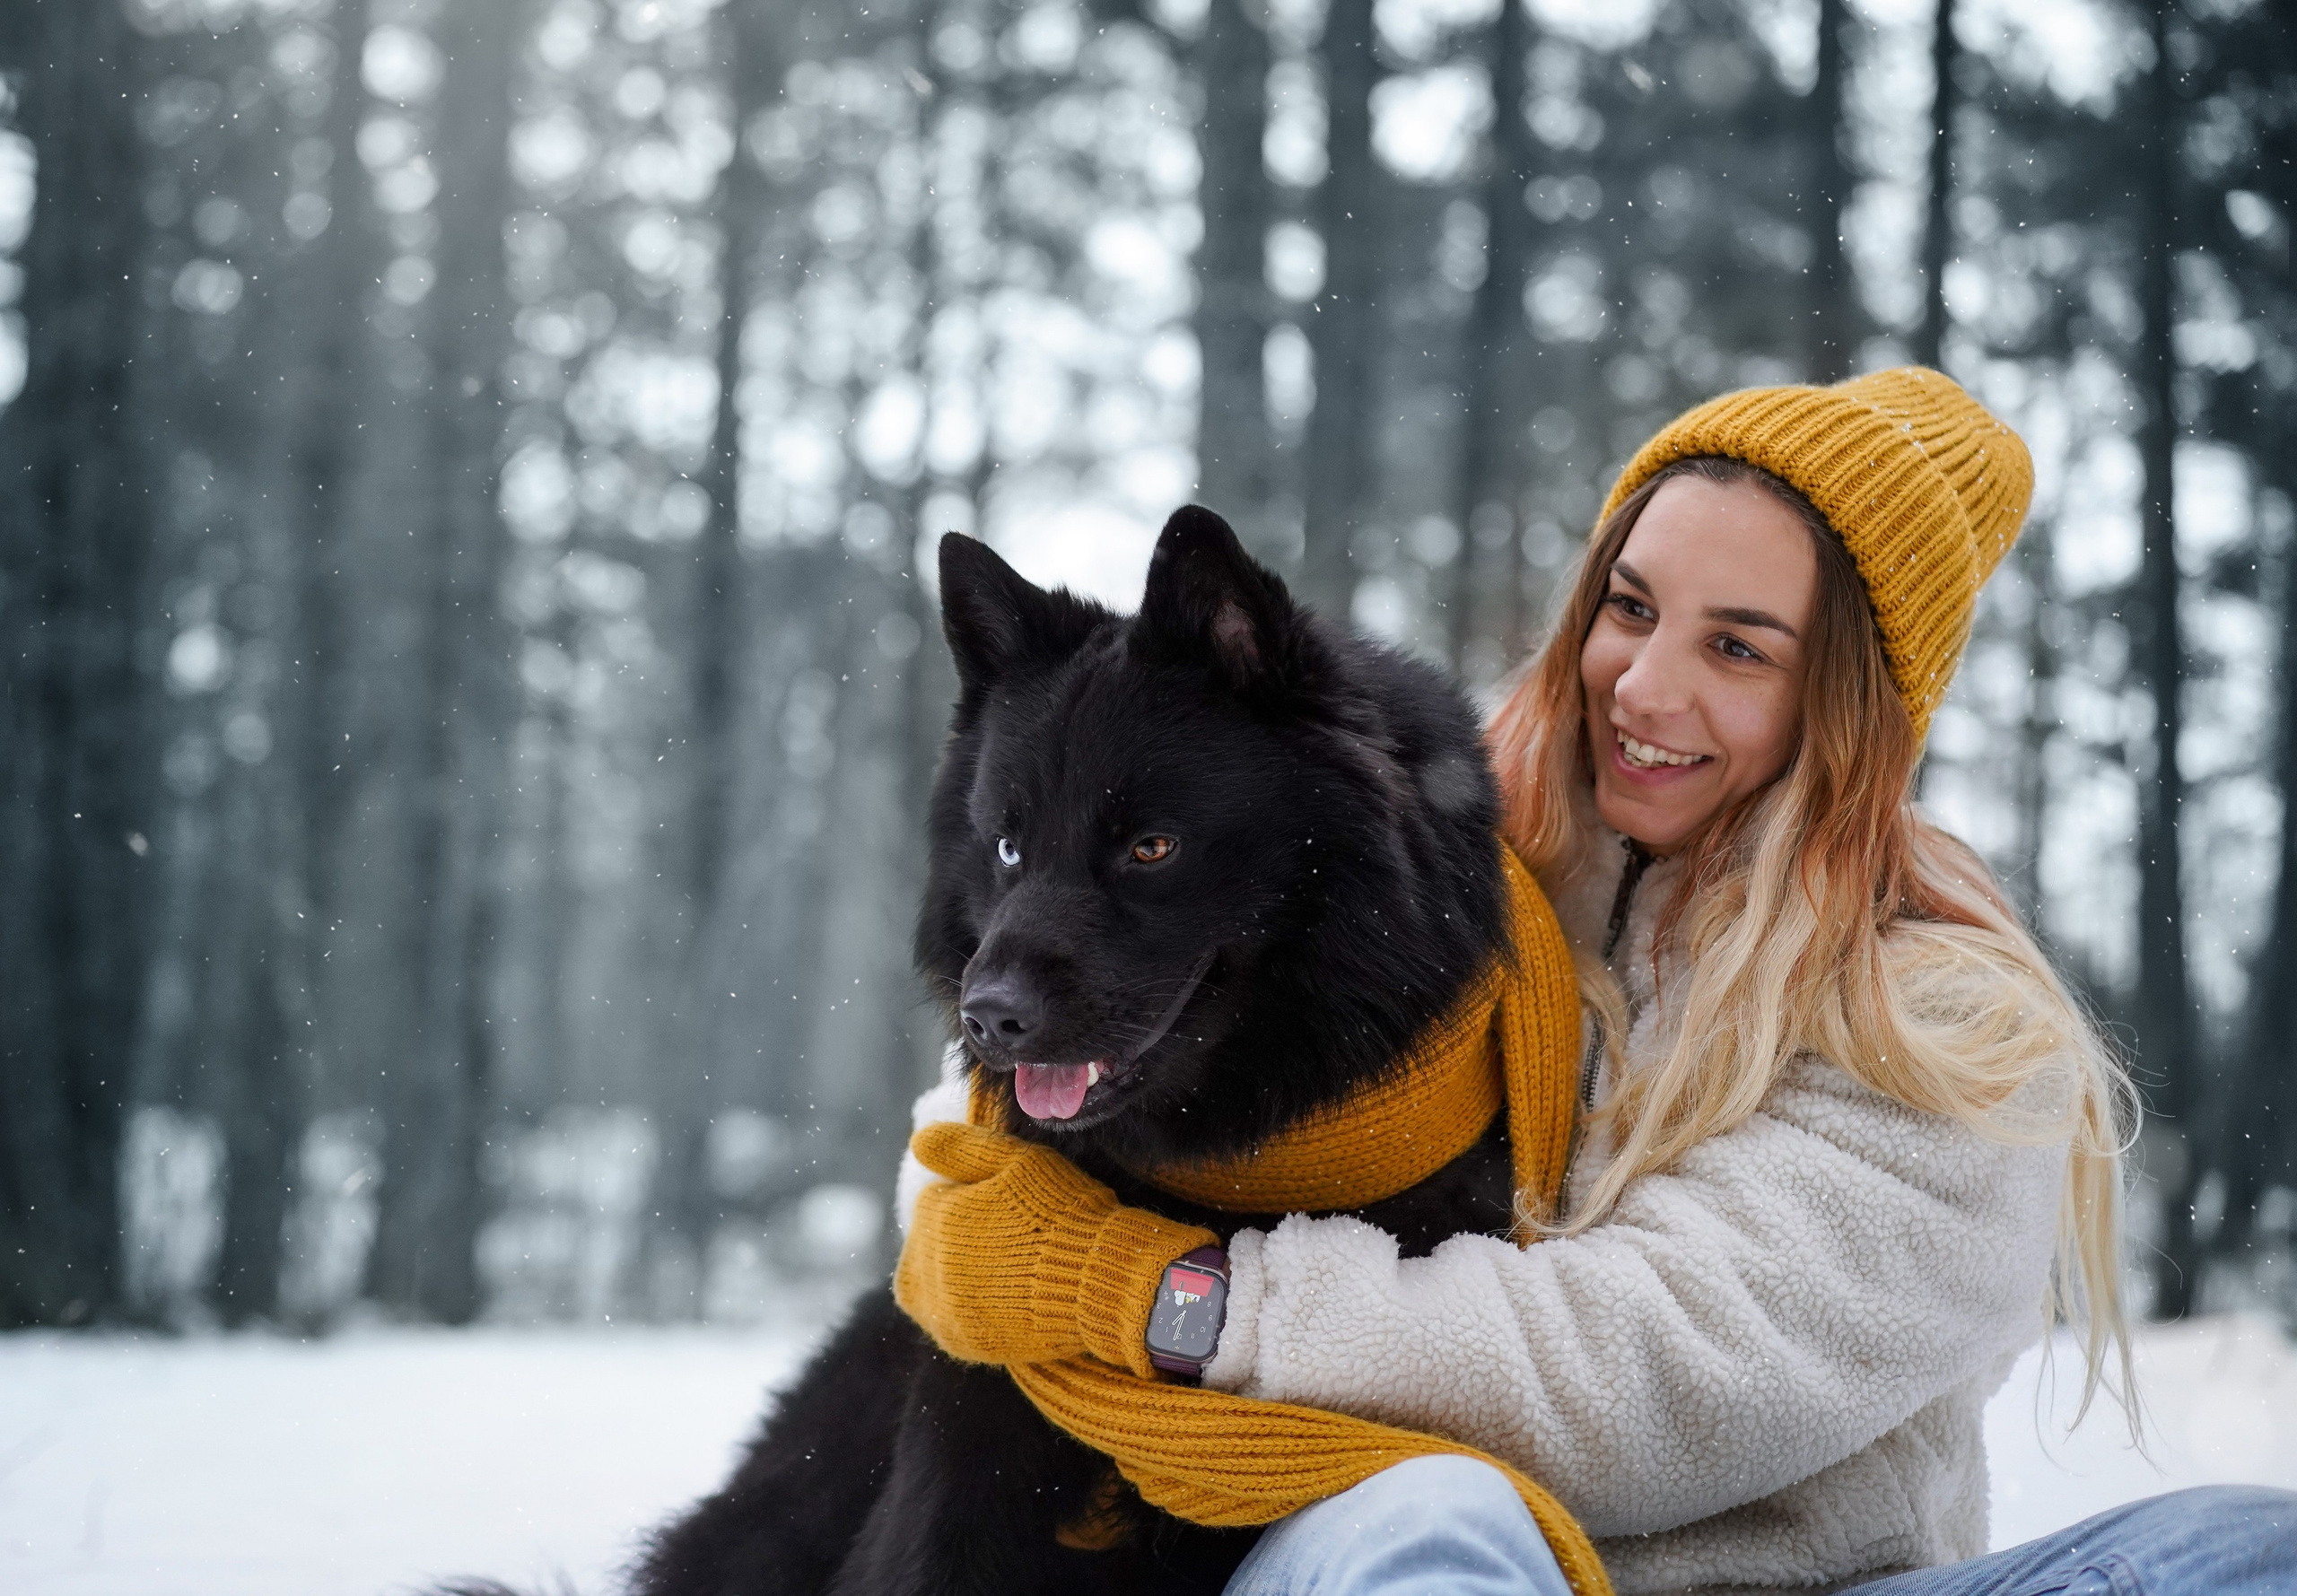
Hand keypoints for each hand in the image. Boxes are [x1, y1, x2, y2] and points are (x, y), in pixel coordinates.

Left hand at [894, 1120, 1216, 1377]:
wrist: (1097, 1278)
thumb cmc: (1064, 1213)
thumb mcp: (1018, 1161)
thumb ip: (964, 1147)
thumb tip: (917, 1141)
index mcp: (939, 1216)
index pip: (933, 1200)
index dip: (966, 1197)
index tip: (1000, 1204)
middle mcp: (930, 1265)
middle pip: (924, 1243)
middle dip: (952, 1235)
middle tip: (999, 1236)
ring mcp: (944, 1308)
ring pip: (921, 1285)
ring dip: (943, 1272)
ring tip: (986, 1266)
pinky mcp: (963, 1341)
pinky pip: (941, 1322)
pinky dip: (955, 1306)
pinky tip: (986, 1295)